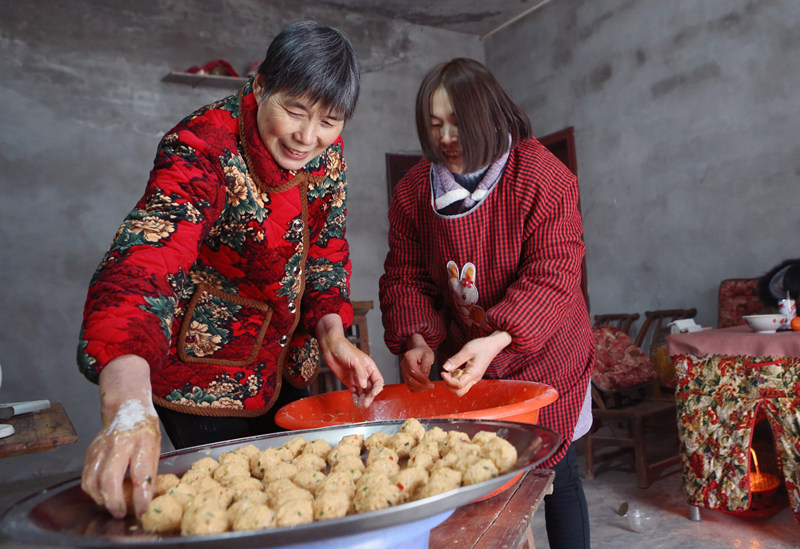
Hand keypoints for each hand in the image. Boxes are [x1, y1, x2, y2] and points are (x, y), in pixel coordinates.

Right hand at [80, 355, 160, 518]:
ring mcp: (101, 447)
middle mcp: (119, 443)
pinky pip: (86, 476)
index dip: (140, 497)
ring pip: (93, 480)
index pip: (140, 474)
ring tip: (112, 506)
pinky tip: (102, 495)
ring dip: (101, 499)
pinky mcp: (90, 451)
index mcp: (142, 441)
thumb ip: (150, 471)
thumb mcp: (157, 446)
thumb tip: (145, 499)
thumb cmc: (145, 429)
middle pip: (110, 479)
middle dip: (114, 502)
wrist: (127, 407)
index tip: (142, 511)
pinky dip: (92, 490)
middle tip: (121, 514)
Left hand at [317, 314, 383, 407]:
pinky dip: (356, 398)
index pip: (378, 381)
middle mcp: (364, 374)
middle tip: (365, 403)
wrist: (330, 347)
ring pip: (363, 392)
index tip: (372, 394)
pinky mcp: (349, 382)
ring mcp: (356, 378)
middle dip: (369, 396)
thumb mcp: (354, 359)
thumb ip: (360, 372)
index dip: (377, 388)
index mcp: (369, 367)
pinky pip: (354, 392)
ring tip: (360, 405)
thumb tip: (364, 385)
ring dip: (363, 399)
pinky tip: (356, 403)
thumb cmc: (343, 348)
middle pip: (371, 388)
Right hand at [400, 333, 434, 391]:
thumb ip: (426, 365)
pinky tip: (424, 387)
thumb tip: (425, 376)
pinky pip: (409, 385)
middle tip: (431, 386)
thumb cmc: (423, 351)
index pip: (412, 370)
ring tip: (429, 386)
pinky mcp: (405, 376)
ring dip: (420, 388)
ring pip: (409, 383)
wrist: (418, 350)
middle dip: (421, 385)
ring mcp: (403, 371)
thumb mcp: (428, 355)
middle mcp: (404, 364)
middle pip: (410, 379)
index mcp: (408, 357)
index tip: (429, 381)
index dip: (420, 378)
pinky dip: (417, 389)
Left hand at [441, 331, 511, 396]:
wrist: (492, 345)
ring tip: (450, 371)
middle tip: (445, 374)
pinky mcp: (472, 376)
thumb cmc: (481, 346)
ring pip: (460, 389)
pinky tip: (454, 370)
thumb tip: (445, 368)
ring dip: (452, 383)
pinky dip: (456, 380)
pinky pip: (462, 383)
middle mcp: (474, 379)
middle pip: (459, 392)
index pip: (458, 385)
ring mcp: (474, 379)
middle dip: (449, 385)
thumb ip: (456, 360)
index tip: (443, 372)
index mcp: (474, 373)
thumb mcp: (467, 350)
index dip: (448, 380)